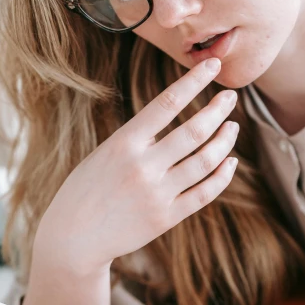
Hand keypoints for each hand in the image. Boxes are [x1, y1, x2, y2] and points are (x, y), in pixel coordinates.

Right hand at [35, 57, 238, 274]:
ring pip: (206, 161)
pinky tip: (230, 162)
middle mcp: (142, 166)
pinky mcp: (166, 218)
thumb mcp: (104, 154)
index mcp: (123, 143)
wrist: (72, 238)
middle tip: (230, 96)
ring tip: (232, 127)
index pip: (166, 103)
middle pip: (194, 131)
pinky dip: (223, 175)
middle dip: (218, 109)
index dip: (194, 81)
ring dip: (225, 140)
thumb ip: (138, 139)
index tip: (212, 65)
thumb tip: (174, 121)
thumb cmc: (85, 190)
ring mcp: (156, 194)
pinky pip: (205, 193)